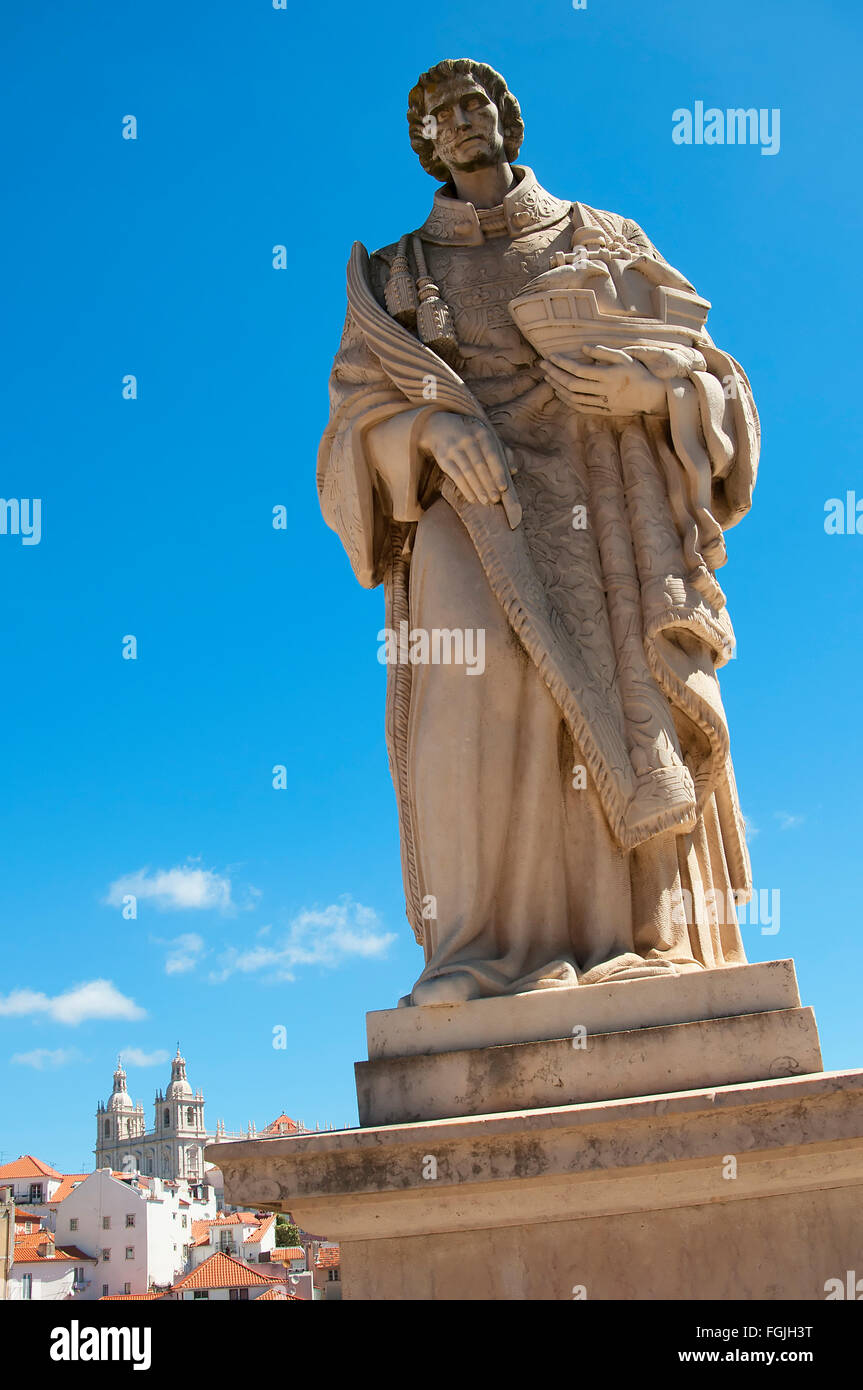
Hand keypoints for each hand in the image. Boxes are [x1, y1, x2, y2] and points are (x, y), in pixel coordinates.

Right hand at [417, 412, 513, 506]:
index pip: (492, 454)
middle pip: (480, 465)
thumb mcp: (486, 437)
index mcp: (481, 432)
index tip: (504, 487)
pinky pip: (455, 475)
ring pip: (467, 471)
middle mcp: (467, 438)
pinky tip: (472, 498)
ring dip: (477, 488)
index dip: (498, 471)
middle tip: (496, 499)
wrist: (439, 426)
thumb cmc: (470, 435)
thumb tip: (514, 470)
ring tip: (485, 501)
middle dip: (489, 483)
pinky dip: (465, 488)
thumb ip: (502, 452)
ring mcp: (453, 448)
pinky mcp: (443, 457)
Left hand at [541, 345, 668, 416]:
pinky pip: (580, 407)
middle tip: (543, 366)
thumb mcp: (624, 357)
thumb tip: (582, 348)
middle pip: (572, 384)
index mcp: (608, 375)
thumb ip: (603, 352)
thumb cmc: (637, 372)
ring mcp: (603, 403)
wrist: (651, 396)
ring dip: (558, 387)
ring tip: (548, 378)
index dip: (562, 363)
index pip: (579, 370)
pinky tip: (560, 391)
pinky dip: (567, 400)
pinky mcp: (603, 411)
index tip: (551, 357)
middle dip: (554, 374)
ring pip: (574, 398)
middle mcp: (604, 391)